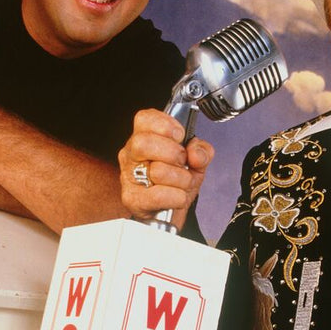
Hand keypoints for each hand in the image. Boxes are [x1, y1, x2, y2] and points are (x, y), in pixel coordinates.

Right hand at [118, 108, 213, 229]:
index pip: (144, 118)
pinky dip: (176, 197)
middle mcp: (131, 155)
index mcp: (143, 137)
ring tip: (182, 183)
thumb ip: (201, 151)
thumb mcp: (195, 161)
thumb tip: (195, 152)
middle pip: (143, 143)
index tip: (180, 137)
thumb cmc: (177, 181)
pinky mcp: (132, 199)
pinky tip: (176, 197)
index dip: (166, 125)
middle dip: (173, 153)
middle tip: (182, 162)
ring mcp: (129, 177)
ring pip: (157, 171)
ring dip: (181, 179)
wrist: (170, 211)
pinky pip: (158, 195)